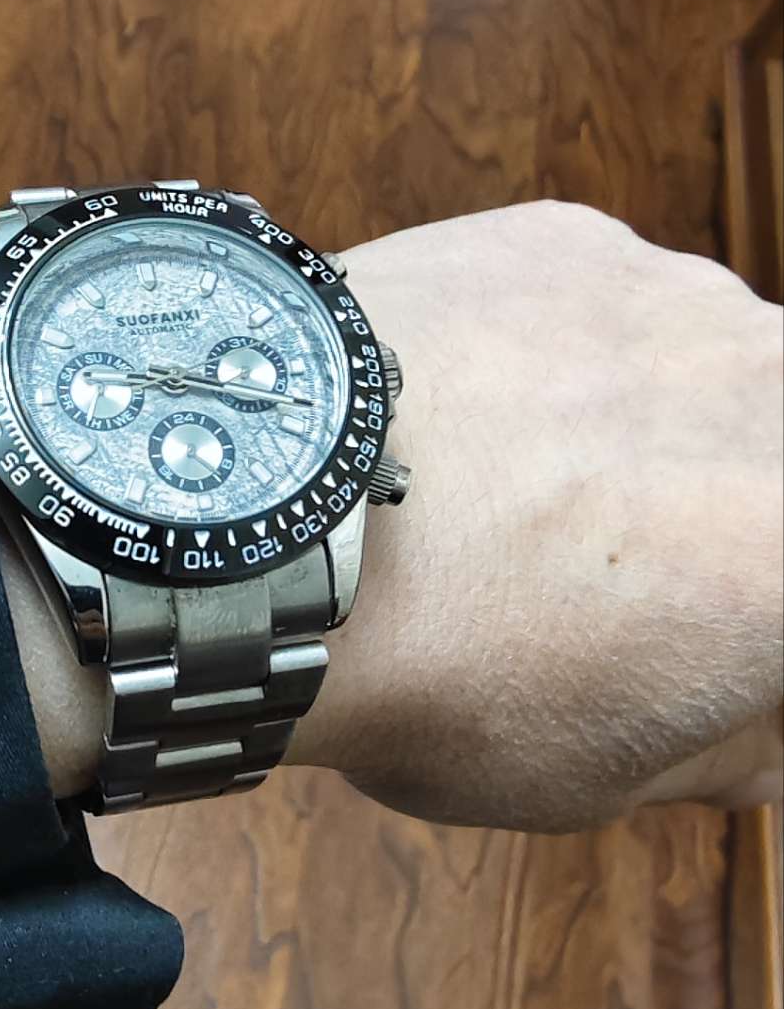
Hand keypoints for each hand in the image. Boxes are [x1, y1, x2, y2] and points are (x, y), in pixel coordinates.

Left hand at [0, 203, 783, 830]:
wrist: (273, 519)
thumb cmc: (436, 667)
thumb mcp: (605, 771)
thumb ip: (727, 741)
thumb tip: (758, 734)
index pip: (771, 591)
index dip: (733, 640)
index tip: (690, 663)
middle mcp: (767, 391)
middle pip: (754, 463)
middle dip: (713, 522)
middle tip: (607, 586)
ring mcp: (675, 294)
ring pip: (692, 373)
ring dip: (641, 429)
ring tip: (519, 495)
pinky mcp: (570, 237)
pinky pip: (596, 308)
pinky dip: (554, 357)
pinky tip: (470, 416)